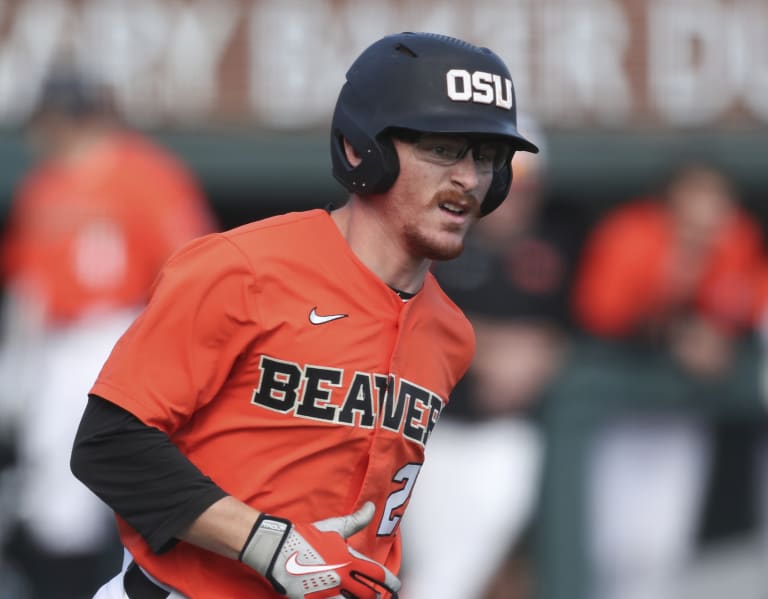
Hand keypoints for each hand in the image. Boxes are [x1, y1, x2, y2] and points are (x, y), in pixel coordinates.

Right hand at [240, 501, 399, 598]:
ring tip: (358, 597)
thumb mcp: (335, 527)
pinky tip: (340, 598)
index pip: (378, 574)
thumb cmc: (307, 536)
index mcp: (349, 560)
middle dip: (374, 594)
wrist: (278, 549)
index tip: (395, 586)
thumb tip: (372, 507)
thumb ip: (357, 520)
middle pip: (368, 594)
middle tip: (376, 594)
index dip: (390, 582)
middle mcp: (341, 577)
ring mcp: (327, 592)